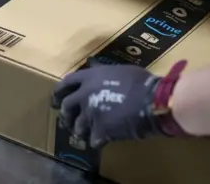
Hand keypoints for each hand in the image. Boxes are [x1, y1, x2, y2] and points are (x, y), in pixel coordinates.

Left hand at [52, 60, 187, 148]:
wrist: (153, 100)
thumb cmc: (142, 82)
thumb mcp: (120, 70)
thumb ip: (103, 72)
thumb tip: (96, 69)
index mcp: (90, 77)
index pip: (65, 83)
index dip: (59, 91)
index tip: (56, 99)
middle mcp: (85, 94)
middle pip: (66, 106)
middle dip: (66, 114)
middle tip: (69, 119)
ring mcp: (91, 113)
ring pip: (77, 126)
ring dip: (81, 130)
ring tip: (87, 133)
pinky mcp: (100, 130)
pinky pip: (92, 139)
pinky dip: (97, 140)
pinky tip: (103, 140)